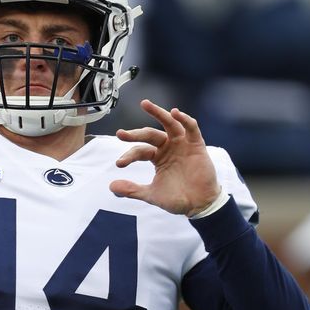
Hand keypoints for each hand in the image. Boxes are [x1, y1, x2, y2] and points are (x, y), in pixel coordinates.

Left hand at [109, 100, 220, 216]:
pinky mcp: (197, 145)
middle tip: (121, 134)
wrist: (199, 205)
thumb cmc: (177, 198)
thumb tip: (111, 186)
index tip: (119, 164)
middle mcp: (168, 147)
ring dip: (158, 113)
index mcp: (157, 157)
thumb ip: (132, 190)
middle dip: (135, 134)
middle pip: (150, 134)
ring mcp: (182, 144)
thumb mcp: (151, 194)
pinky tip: (175, 112)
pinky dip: (185, 119)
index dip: (129, 156)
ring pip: (170, 124)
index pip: (140, 151)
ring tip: (145, 104)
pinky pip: (191, 129)